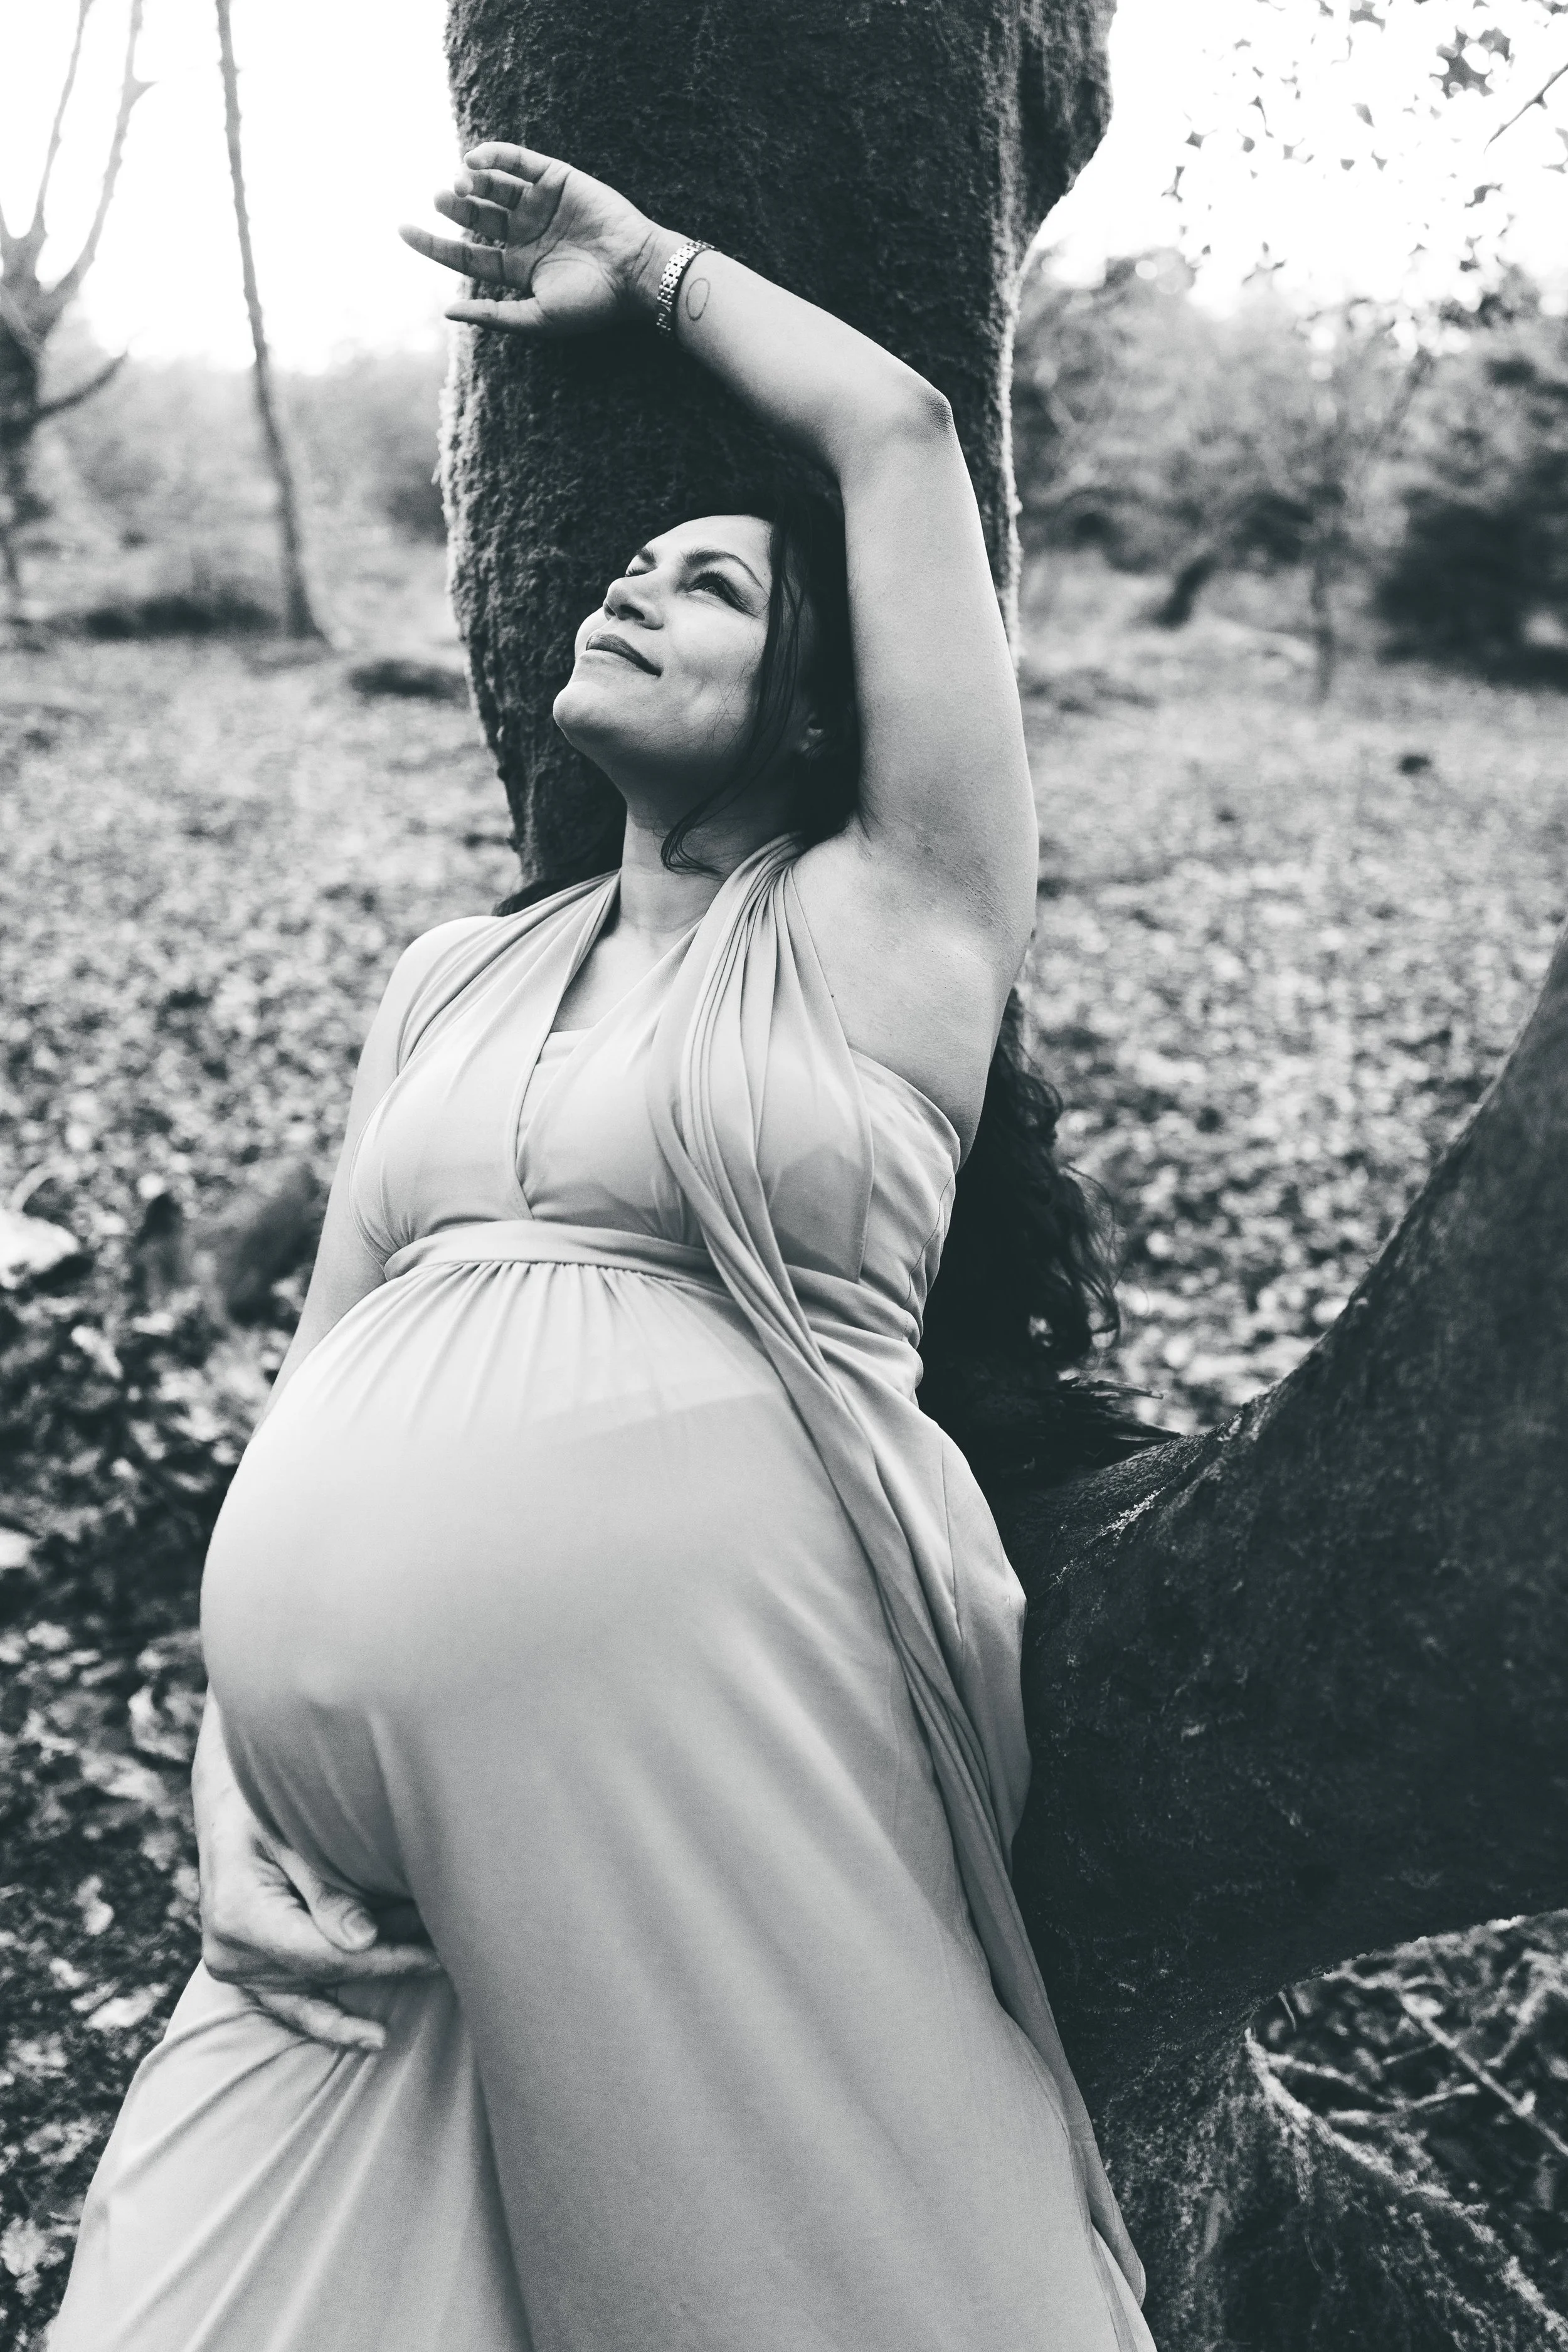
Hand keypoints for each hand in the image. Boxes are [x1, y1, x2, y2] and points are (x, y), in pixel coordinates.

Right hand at [194, 1706, 441, 2051]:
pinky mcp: (249, 1974)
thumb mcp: (295, 1832)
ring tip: (428, 1975)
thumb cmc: (264, 1803)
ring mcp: (236, 1969)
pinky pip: (293, 2007)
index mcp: (239, 1915)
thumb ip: (328, 1889)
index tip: (435, 1956)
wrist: (228, 1802)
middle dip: (388, 1966)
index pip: (325, 1955)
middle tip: (447, 1960)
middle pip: (327, 1975)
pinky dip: (332, 2018)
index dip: (384, 1959)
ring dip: (372, 1983)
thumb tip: (365, 1941)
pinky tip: (372, 2035)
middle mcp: (231, 1953)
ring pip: (315, 1996)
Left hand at [399, 143, 676, 336]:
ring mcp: (542, 204)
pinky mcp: (558, 178)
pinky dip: (494, 155)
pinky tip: (473, 160)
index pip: (468, 252)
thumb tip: (447, 311)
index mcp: (520, 268)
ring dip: (471, 181)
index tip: (402, 229)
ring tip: (457, 185)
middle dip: (454, 206)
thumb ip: (493, 315)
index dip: (433, 243)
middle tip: (438, 198)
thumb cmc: (591, 304)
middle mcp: (527, 233)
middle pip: (477, 215)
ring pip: (494, 186)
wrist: (636, 272)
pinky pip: (519, 160)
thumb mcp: (536, 317)